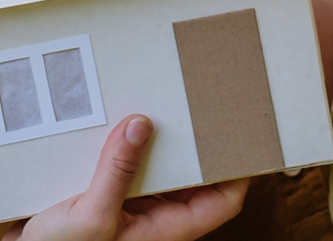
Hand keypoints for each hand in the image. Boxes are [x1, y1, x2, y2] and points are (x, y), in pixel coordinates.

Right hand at [2, 116, 250, 240]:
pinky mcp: (103, 199)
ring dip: (155, 143)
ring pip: (157, 171)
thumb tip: (141, 125)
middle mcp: (153, 220)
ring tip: (158, 104)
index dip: (238, 171)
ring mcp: (129, 209)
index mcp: (165, 230)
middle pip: (192, 179)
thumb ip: (116, 170)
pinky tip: (114, 123)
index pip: (222, 202)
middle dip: (195, 146)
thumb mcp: (90, 213)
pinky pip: (124, 169)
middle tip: (198, 105)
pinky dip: (123, 148)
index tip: (242, 135)